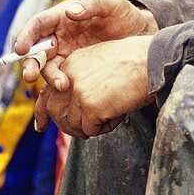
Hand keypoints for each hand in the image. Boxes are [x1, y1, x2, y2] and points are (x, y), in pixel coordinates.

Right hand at [15, 0, 157, 89]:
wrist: (139, 37)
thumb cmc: (125, 16)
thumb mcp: (113, 4)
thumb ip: (92, 4)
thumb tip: (70, 12)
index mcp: (61, 17)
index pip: (37, 25)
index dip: (25, 36)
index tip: (21, 49)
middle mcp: (57, 37)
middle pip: (35, 50)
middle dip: (30, 63)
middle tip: (30, 75)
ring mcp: (64, 56)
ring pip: (46, 68)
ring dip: (49, 78)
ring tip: (63, 85)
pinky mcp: (72, 71)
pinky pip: (59, 79)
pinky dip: (58, 87)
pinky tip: (66, 93)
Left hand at [34, 36, 153, 137]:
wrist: (153, 62)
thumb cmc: (134, 64)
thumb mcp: (98, 65)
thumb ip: (80, 82)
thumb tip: (68, 111)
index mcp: (69, 64)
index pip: (47, 93)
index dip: (42, 113)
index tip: (40, 127)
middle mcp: (69, 77)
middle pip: (54, 111)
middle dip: (66, 126)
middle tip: (83, 132)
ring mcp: (78, 91)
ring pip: (72, 124)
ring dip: (89, 128)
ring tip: (108, 118)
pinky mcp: (90, 105)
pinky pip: (91, 130)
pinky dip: (105, 128)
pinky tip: (117, 115)